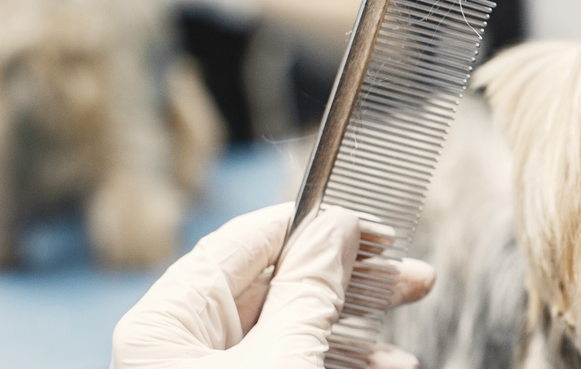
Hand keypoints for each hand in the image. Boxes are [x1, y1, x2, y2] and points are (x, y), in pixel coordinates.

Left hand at [111, 203, 434, 368]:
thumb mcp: (282, 357)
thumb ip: (311, 290)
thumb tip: (338, 225)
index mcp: (167, 323)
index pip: (246, 242)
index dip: (316, 226)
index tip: (374, 225)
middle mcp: (183, 346)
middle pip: (280, 288)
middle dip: (354, 281)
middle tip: (413, 273)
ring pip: (294, 331)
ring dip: (360, 329)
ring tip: (410, 326)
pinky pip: (293, 362)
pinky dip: (341, 361)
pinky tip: (387, 363)